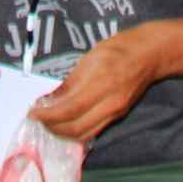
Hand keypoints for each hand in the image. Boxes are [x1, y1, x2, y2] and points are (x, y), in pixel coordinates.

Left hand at [35, 29, 160, 142]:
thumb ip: (70, 81)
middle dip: (52, 127)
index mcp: (101, 82)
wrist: (150, 54)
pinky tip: (66, 123)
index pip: (69, 108)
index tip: (31, 112)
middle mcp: (110, 103)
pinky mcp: (118, 116)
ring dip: (62, 132)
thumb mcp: (90, 57)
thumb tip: (50, 99)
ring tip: (48, 122)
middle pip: (75, 127)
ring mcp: (115, 112)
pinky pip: (93, 131)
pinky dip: (76, 131)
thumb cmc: (119, 48)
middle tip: (37, 118)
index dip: (47, 114)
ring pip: (84, 134)